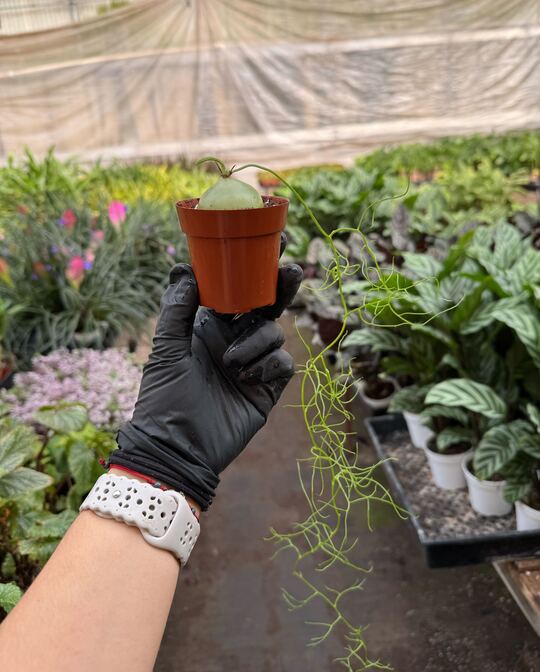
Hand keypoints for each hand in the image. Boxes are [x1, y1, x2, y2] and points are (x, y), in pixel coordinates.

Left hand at [110, 261, 302, 509]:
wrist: (177, 449)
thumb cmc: (163, 398)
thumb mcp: (165, 349)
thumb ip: (176, 309)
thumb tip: (185, 267)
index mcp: (210, 327)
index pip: (238, 292)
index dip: (252, 272)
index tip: (266, 248)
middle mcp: (234, 341)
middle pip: (267, 306)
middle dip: (280, 288)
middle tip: (290, 271)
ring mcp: (252, 365)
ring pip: (274, 333)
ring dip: (256, 342)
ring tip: (231, 364)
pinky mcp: (266, 389)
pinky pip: (282, 363)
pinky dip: (266, 365)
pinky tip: (245, 379)